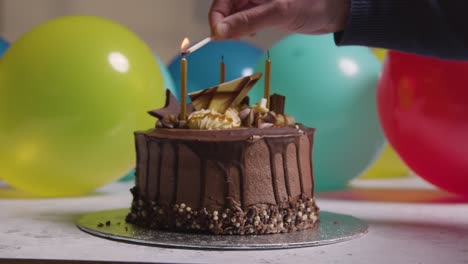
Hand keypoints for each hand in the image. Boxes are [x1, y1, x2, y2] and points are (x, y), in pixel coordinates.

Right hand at [209, 0, 349, 39]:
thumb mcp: (278, 12)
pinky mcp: (265, 10)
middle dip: (225, 23)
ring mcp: (258, 0)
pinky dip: (245, 28)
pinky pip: (246, 19)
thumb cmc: (313, 4)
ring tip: (246, 34)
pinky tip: (253, 32)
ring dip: (234, 27)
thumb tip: (220, 31)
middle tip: (232, 37)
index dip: (217, 16)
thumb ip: (247, 21)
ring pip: (235, 14)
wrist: (335, 11)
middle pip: (227, 6)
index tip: (217, 34)